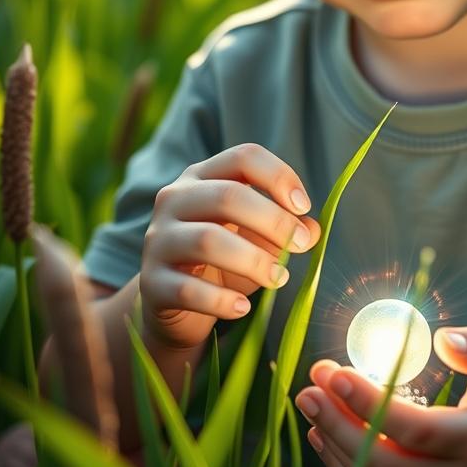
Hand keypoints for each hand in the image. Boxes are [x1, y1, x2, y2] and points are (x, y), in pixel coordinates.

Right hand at [139, 144, 320, 349]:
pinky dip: (221, 301)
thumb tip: (314, 228)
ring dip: (253, 261)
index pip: (243, 157)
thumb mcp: (258, 242)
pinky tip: (243, 308)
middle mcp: (175, 200)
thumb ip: (285, 230)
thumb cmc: (223, 263)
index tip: (304, 207)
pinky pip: (188, 289)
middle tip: (301, 245)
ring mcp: (158, 240)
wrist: (177, 305)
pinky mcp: (151, 282)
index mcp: (203, 177)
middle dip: (273, 221)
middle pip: (227, 196)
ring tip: (279, 279)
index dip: (279, 177)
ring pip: (207, 240)